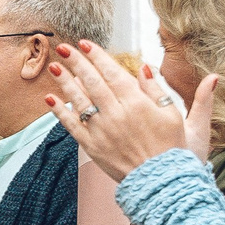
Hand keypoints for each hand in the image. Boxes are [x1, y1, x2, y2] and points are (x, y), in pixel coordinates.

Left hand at [45, 39, 216, 181]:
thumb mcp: (175, 114)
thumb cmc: (172, 146)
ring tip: (53, 67)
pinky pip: (71, 126)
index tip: (85, 43)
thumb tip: (145, 66)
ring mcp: (101, 131)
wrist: (161, 181)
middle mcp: (116, 114)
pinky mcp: (91, 146)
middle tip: (62, 48)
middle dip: (76, 62)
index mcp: (137, 103)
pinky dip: (60, 112)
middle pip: (92, 82)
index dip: (97, 57)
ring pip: (79, 101)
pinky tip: (49, 99)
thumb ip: (159, 89)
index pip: (112, 73)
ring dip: (64, 82)